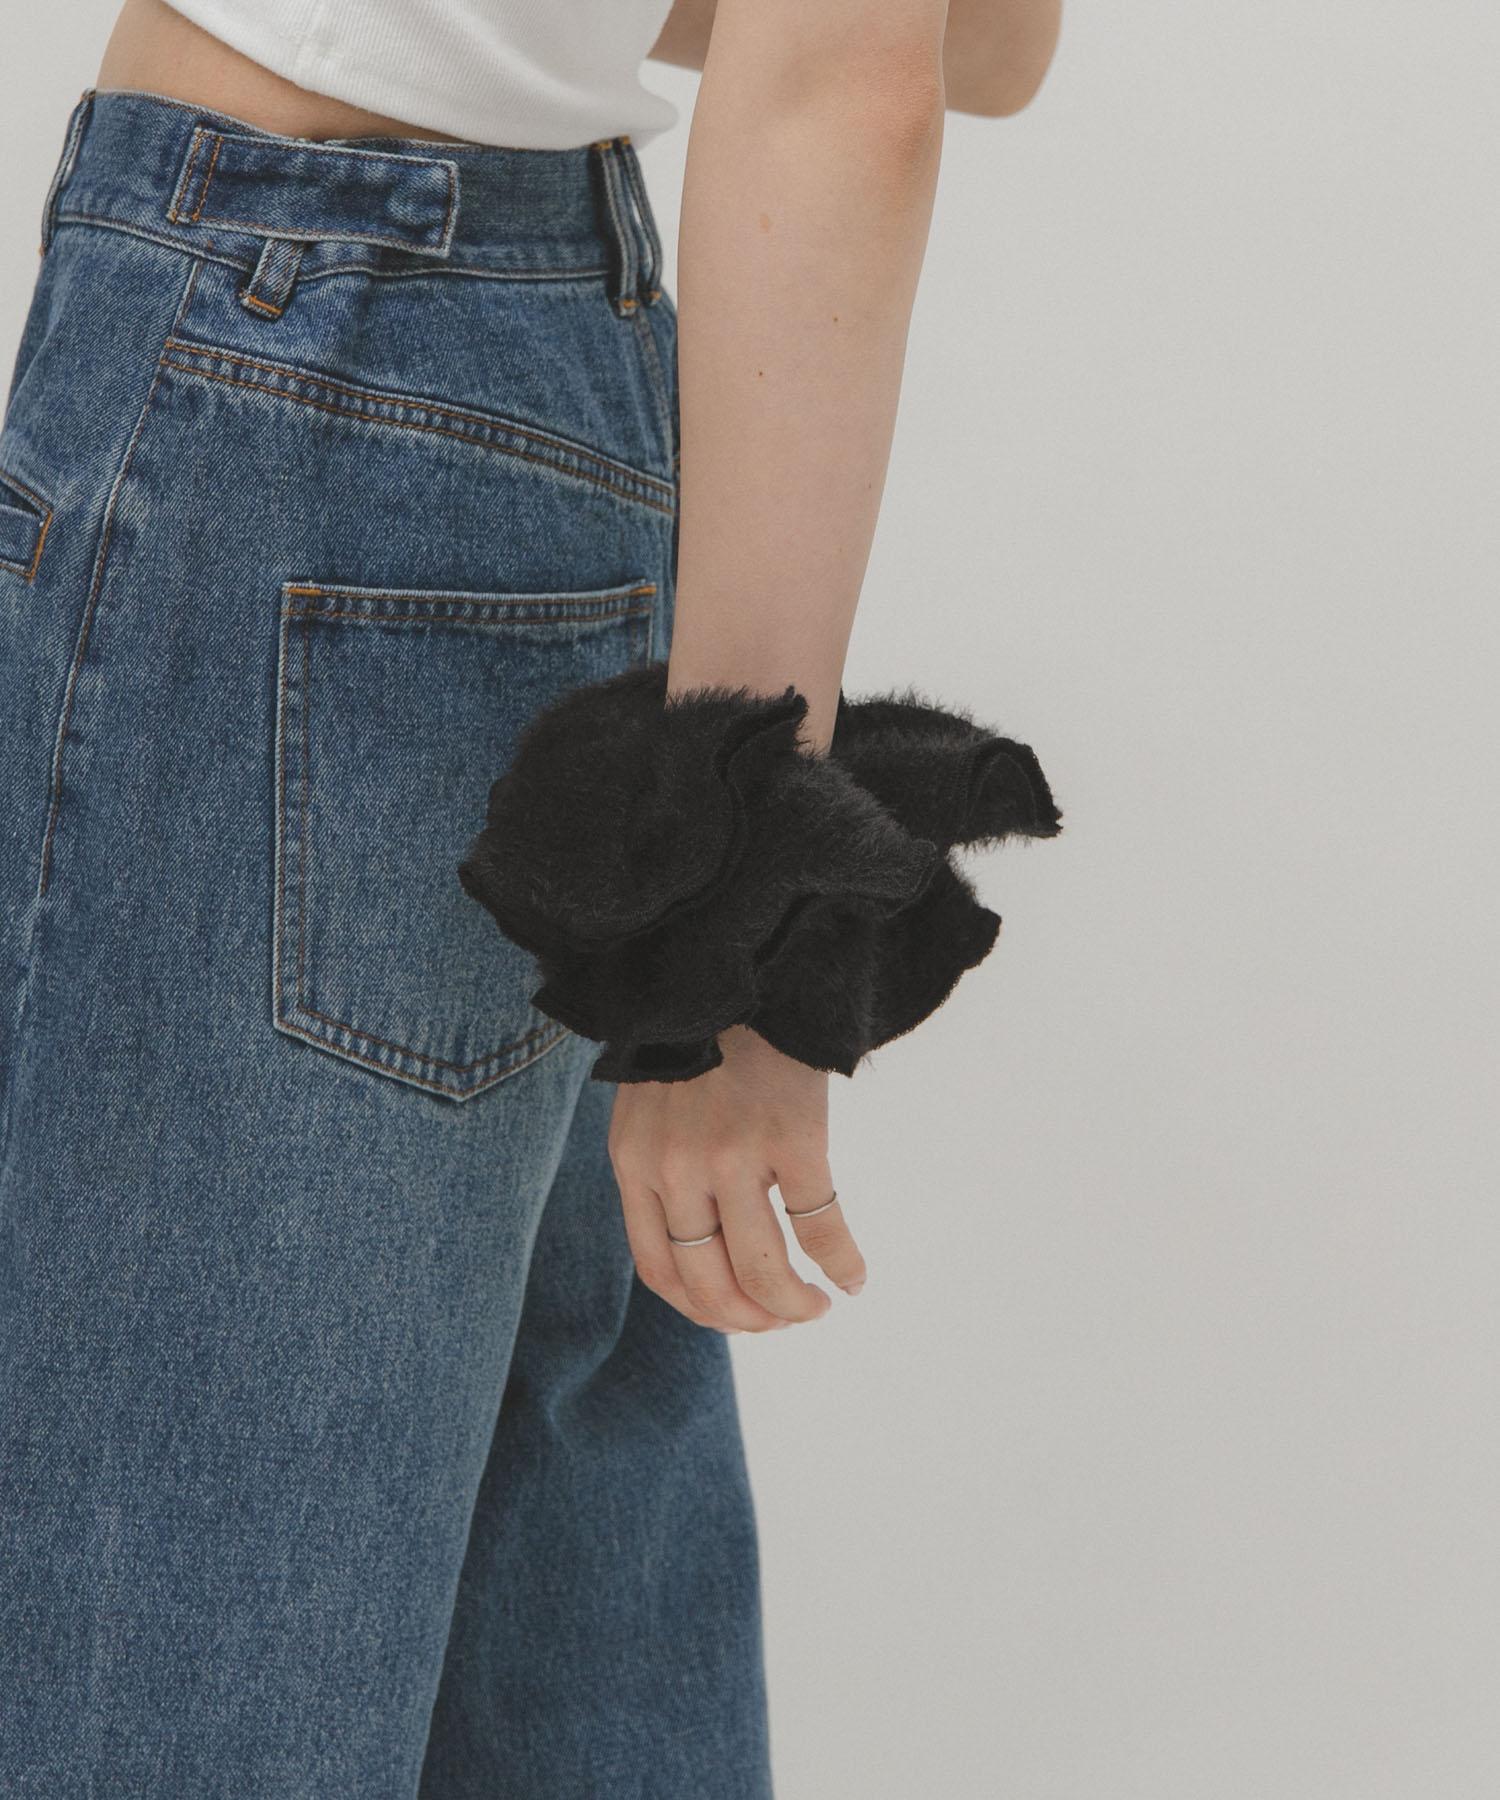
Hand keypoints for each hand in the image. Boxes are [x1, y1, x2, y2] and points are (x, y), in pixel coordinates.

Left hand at [608, 1025, 866, 1332]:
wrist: (736, 970)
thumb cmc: (697, 1040)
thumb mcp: (650, 1107)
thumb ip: (661, 1169)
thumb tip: (701, 1249)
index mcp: (635, 1167)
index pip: (662, 1272)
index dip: (704, 1310)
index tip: (740, 1317)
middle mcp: (677, 1171)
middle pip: (714, 1284)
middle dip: (755, 1319)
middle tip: (788, 1318)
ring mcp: (733, 1157)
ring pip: (764, 1271)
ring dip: (797, 1305)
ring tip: (820, 1306)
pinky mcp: (792, 1139)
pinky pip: (820, 1227)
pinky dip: (843, 1263)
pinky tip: (856, 1276)